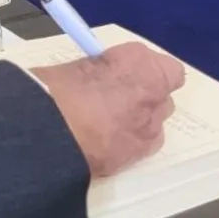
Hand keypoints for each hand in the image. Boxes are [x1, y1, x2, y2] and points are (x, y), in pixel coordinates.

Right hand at [30, 42, 185, 177]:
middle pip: (162, 96)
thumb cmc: (59, 89)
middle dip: (145, 96)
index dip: (147, 72)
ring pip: (156, 122)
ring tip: (109, 125)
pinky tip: (108, 144)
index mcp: (141, 63)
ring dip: (140, 120)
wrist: (52, 134)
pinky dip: (132, 142)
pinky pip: (144, 145)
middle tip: (116, 99)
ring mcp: (150, 127)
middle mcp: (154, 94)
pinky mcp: (140, 154)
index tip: (126, 73)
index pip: (166, 68)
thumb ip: (105, 69)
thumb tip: (103, 74)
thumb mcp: (82, 63)